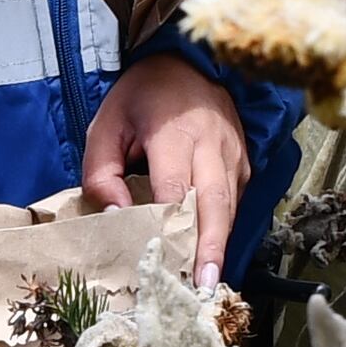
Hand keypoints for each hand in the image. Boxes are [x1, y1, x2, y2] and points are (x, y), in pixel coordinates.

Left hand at [85, 50, 255, 270]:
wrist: (188, 60)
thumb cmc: (142, 96)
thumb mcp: (106, 124)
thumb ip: (102, 173)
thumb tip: (117, 217)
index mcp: (175, 132)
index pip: (175, 188)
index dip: (169, 226)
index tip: (161, 259)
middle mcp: (211, 143)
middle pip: (214, 204)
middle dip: (209, 248)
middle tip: (202, 286)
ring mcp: (233, 152)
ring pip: (230, 207)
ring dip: (219, 245)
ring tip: (207, 282)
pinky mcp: (243, 161)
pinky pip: (235, 200)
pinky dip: (223, 228)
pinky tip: (211, 255)